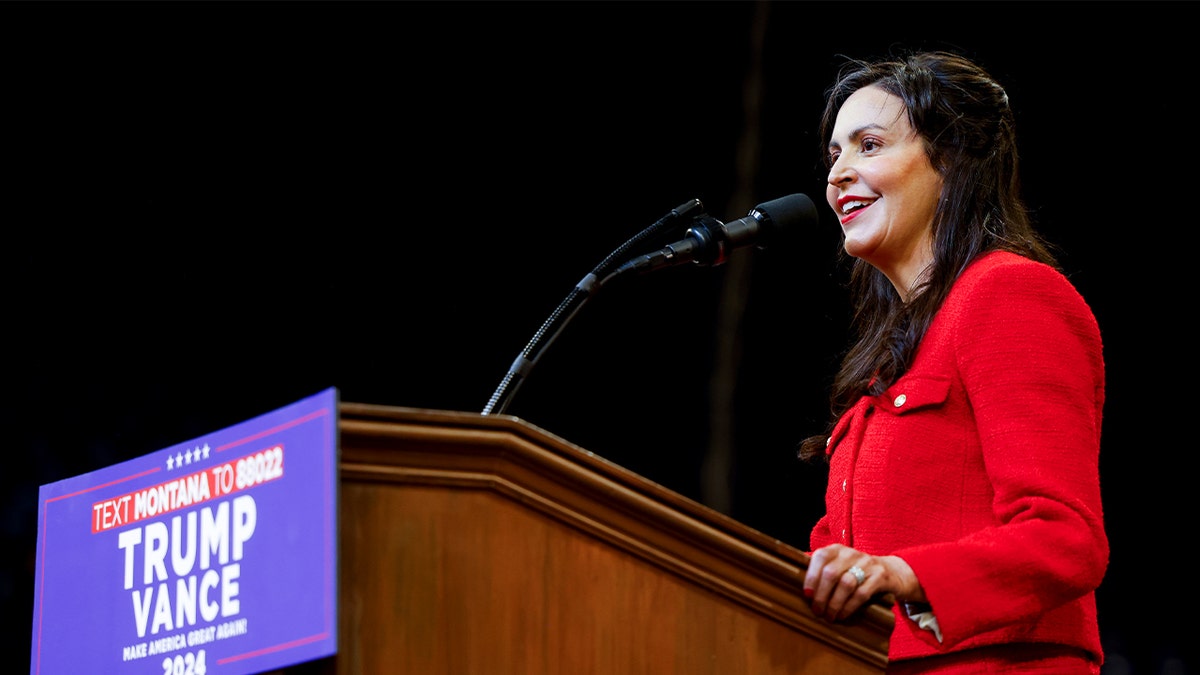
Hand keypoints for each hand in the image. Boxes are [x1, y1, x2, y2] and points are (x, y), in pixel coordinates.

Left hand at [802, 544, 925, 620]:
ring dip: (834, 603)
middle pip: (831, 573)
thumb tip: (799, 585)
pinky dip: (849, 607)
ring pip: (846, 584)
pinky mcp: (880, 577)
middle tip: (817, 611)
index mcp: (837, 549)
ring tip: (829, 616)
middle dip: (821, 595)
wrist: (892, 572)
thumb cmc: (857, 572)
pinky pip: (861, 593)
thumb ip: (822, 571)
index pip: (820, 557)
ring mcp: (867, 563)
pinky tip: (842, 615)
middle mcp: (851, 553)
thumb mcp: (840, 566)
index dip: (811, 576)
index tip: (806, 595)